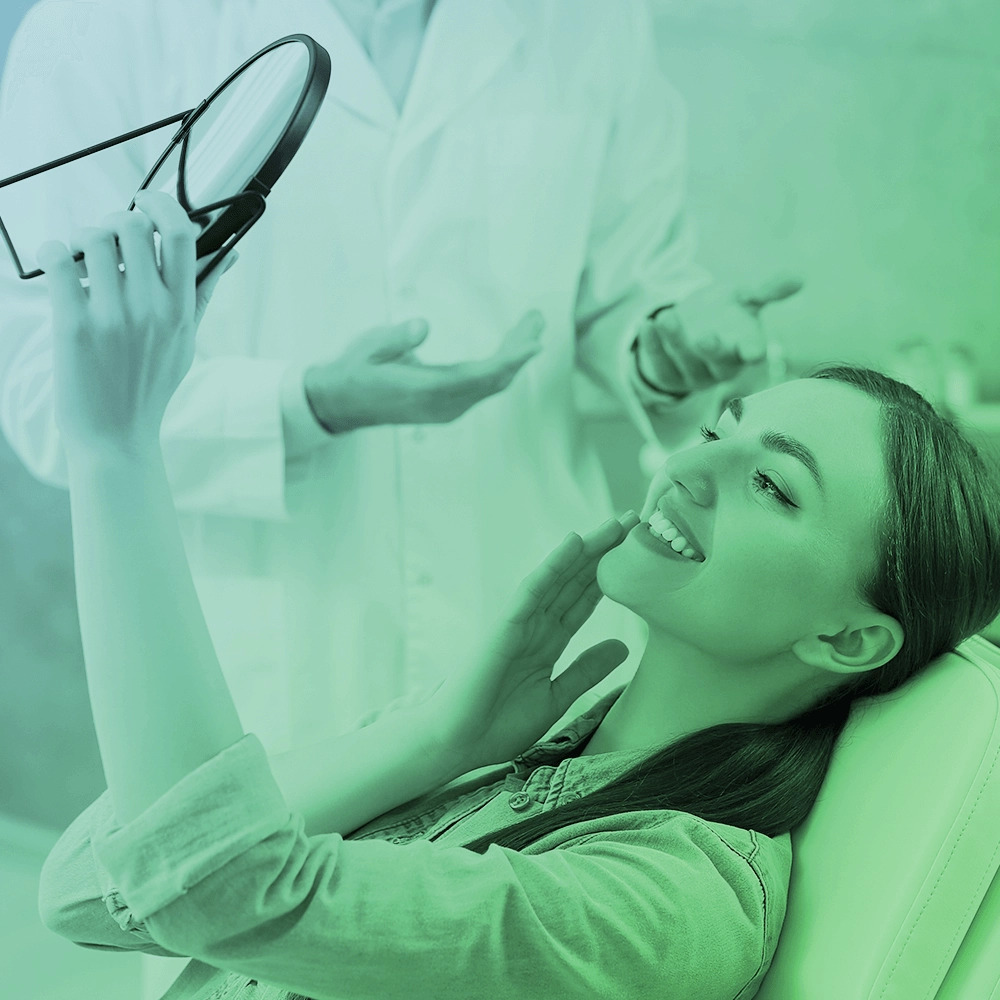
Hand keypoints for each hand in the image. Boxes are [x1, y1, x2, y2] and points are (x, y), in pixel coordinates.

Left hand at [37, 191, 236, 459]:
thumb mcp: (187, 341)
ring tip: (83, 258)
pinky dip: (55, 252)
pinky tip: (60, 266)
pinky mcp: (74, 325)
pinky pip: (59, 260)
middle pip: (133, 225)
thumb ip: (203, 293)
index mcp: (180, 310)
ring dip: (84, 237)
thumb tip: (231, 254)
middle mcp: (151, 309)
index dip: (161, 205)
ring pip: (94, 237)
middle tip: (108, 240)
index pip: (181, 235)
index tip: (145, 201)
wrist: (116, 437)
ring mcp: (113, 317)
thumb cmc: (150, 387)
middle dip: (116, 221)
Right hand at [303, 311, 543, 433]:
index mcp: (426, 391)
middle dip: (519, 351)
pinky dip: (501, 368)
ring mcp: (447, 409)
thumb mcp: (368, 348)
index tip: (533, 344)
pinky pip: (482, 388)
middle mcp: (443, 404)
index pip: (478, 376)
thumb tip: (423, 326)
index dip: (509, 360)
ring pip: (491, 385)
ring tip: (529, 328)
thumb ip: (396, 339)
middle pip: (494, 380)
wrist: (341, 404)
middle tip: (537, 319)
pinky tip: (510, 350)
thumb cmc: (354, 371)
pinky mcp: (447, 406)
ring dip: (513, 358)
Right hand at [412, 510, 640, 774]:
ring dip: (587, 550)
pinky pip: (533, 590)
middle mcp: (536, 624)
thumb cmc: (497, 725)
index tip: (639, 555)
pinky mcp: (504, 626)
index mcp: (548, 641)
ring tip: (616, 524)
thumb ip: (586, 670)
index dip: (611, 576)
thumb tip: (623, 646)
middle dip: (605, 552)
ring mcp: (520, 622)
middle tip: (636, 521)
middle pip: (576, 581)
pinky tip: (574, 543)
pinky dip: (553, 566)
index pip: (584, 600)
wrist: (458, 744)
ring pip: (559, 577)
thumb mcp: (556, 697)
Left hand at [634, 276, 801, 396]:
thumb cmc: (725, 315)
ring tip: (666, 317)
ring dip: (675, 341)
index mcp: (745, 349)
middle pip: (718, 364)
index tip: (753, 350)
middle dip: (711, 351)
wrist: (690, 328)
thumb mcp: (743, 298)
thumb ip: (766, 289)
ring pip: (685, 363)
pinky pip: (660, 363)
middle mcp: (721, 367)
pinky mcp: (668, 375)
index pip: (751, 354)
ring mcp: (694, 374)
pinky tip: (646, 325)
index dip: (752, 352)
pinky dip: (652, 345)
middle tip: (705, 337)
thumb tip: (800, 277)